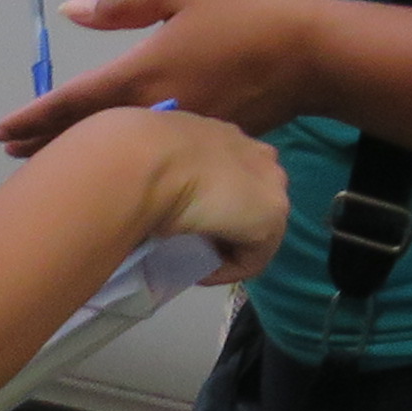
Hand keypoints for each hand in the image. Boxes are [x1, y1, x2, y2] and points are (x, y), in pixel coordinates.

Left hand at [0, 0, 322, 152]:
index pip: (73, 102)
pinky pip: (152, 151)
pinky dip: (125, 154)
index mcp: (142, 74)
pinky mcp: (204, 142)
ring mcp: (179, 132)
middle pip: (87, 134)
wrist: (308, 54)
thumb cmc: (244, 14)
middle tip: (11, 152)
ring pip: (118, 146)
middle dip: (46, 143)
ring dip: (81, 151)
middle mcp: (154, 111)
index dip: (32, 118)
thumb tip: (72, 12)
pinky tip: (116, 155)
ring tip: (51, 156)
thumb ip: (123, 4)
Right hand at [101, 110, 294, 287]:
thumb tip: (154, 189)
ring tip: (192, 257)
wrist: (146, 160)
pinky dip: (226, 272)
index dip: (214, 203)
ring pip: (254, 232)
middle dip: (228, 225)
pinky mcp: (271, 219)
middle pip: (253, 202)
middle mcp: (259, 156)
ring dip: (226, 249)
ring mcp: (272, 186)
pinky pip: (252, 259)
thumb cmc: (139, 154)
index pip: (235, 175)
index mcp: (230, 138)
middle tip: (191, 242)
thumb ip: (168, 167)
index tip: (185, 222)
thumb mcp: (155, 155)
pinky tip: (200, 272)